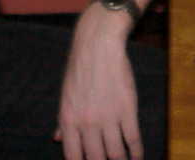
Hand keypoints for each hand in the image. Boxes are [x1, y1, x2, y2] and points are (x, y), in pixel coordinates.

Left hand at [55, 4, 140, 159]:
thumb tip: (56, 139)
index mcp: (68, 120)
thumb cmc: (79, 68)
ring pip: (116, 154)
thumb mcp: (65, 95)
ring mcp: (108, 118)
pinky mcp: (127, 110)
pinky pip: (133, 141)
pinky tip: (137, 157)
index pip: (73, 157)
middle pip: (96, 159)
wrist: (98, 46)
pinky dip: (137, 153)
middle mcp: (87, 123)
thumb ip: (63, 121)